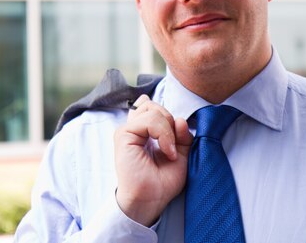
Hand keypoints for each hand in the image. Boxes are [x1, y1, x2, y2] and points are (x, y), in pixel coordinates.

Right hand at [114, 95, 192, 225]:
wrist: (151, 200)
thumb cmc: (162, 182)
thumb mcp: (181, 154)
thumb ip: (182, 135)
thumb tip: (180, 119)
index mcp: (143, 131)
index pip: (152, 107)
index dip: (169, 118)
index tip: (177, 139)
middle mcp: (134, 128)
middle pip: (154, 106)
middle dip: (171, 121)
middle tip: (175, 146)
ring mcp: (127, 130)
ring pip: (153, 110)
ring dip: (168, 129)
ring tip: (171, 150)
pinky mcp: (124, 135)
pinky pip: (149, 120)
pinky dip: (164, 134)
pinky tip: (168, 151)